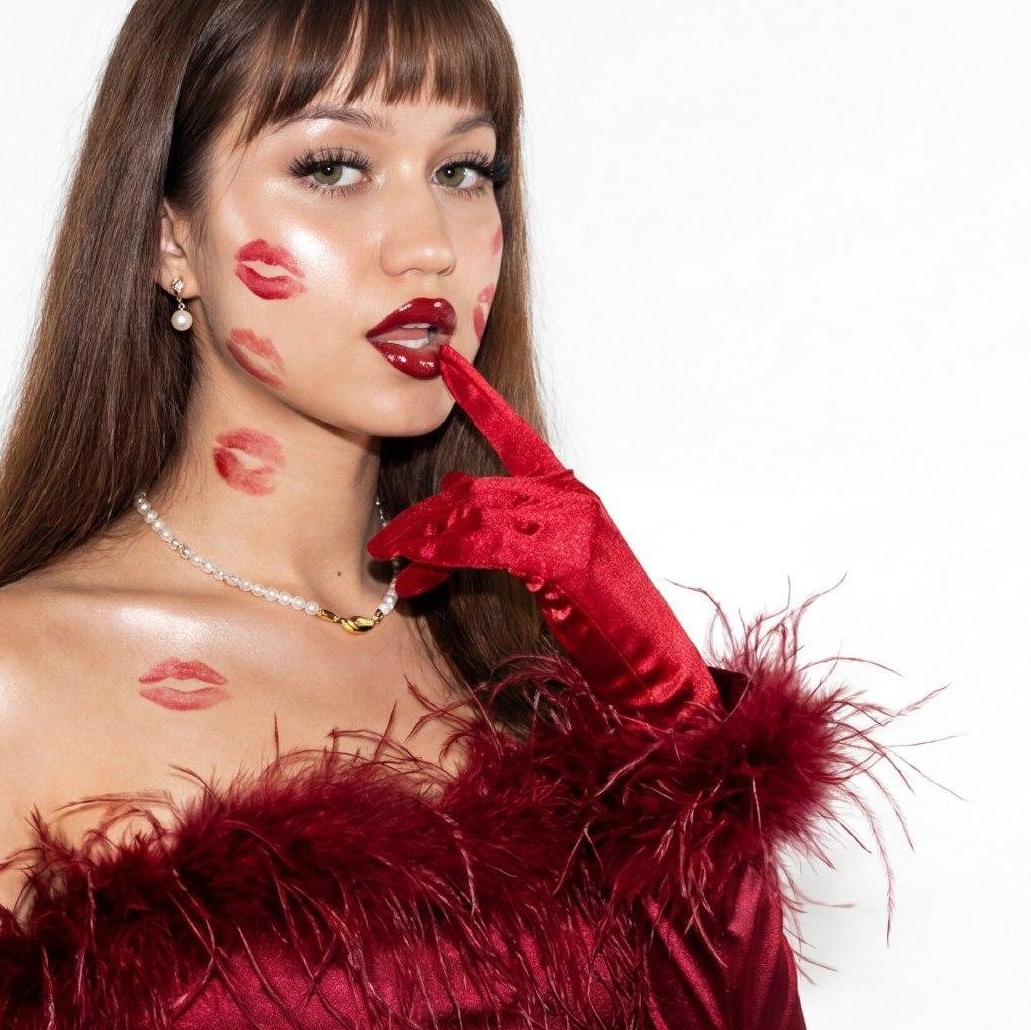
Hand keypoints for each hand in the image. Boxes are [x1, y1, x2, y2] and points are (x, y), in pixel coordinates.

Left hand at [366, 351, 716, 716]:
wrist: (648, 665)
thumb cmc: (599, 623)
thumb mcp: (545, 568)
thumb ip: (503, 536)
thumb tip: (446, 513)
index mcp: (567, 492)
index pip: (514, 433)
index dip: (479, 397)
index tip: (446, 364)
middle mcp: (569, 498)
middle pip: (475, 489)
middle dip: (421, 517)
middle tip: (382, 544)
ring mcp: (569, 523)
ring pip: (474, 514)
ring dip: (421, 541)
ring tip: (390, 561)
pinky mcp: (563, 555)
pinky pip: (487, 545)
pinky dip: (444, 558)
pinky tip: (418, 576)